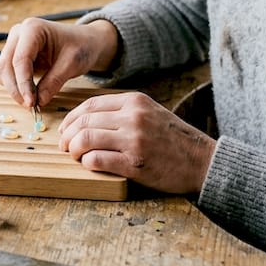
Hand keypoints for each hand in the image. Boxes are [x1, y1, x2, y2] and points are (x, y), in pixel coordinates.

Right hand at [0, 18, 119, 108]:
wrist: (84, 42)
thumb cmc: (81, 46)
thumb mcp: (72, 64)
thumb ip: (54, 82)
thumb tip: (39, 101)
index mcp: (33, 28)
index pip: (20, 60)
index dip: (23, 83)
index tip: (32, 103)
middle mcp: (19, 33)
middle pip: (6, 66)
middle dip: (17, 89)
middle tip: (31, 106)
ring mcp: (14, 44)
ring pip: (4, 72)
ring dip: (15, 90)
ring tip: (32, 102)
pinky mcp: (14, 55)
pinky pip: (8, 74)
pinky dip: (16, 87)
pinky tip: (30, 95)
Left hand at [59, 92, 215, 193]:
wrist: (202, 161)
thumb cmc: (174, 139)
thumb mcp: (151, 112)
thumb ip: (123, 112)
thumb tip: (87, 120)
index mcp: (135, 101)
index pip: (90, 105)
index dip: (72, 118)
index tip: (65, 129)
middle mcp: (133, 117)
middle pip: (85, 122)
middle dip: (67, 135)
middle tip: (64, 145)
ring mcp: (134, 140)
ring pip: (86, 139)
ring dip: (74, 149)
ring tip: (74, 156)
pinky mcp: (135, 164)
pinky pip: (98, 160)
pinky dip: (87, 163)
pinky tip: (89, 165)